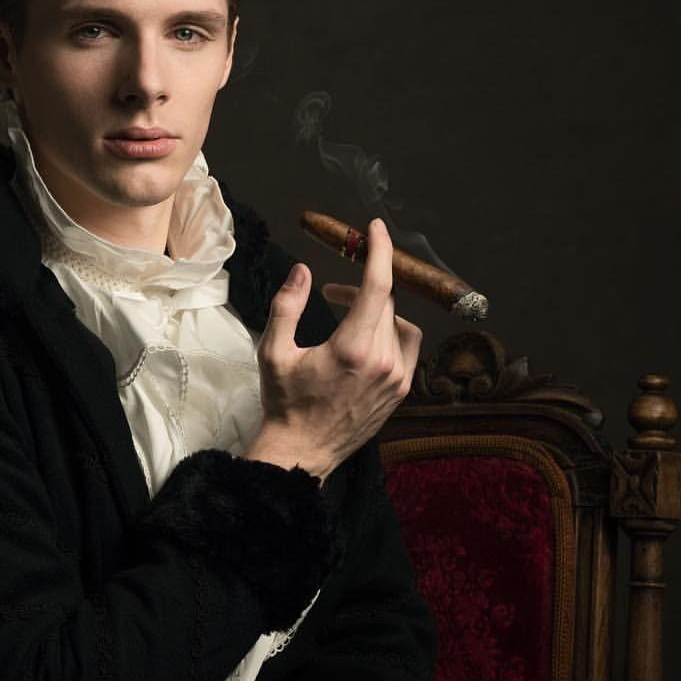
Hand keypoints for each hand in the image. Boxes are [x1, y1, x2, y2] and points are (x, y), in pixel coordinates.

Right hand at [245, 218, 421, 482]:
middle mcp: (382, 361)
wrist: (302, 451)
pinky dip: (390, 332)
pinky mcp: (402, 391)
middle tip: (332, 292)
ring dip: (375, 311)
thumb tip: (303, 270)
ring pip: (396, 323)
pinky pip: (406, 345)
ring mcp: (397, 378)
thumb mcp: (273, 351)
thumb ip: (287, 306)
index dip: (378, 251)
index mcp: (352, 348)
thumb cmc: (285, 402)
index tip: (374, 229)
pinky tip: (366, 339)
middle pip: (385, 302)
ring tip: (346, 319)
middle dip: (361, 286)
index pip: (378, 286)